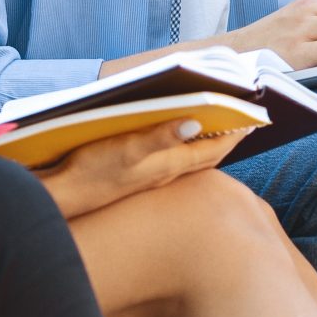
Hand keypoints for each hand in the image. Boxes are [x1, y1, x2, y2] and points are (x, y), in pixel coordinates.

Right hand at [34, 119, 238, 218]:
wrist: (62, 199)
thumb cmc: (91, 172)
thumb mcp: (126, 149)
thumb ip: (160, 136)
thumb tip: (196, 123)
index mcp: (169, 166)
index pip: (214, 150)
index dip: (235, 134)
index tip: (254, 118)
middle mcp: (165, 174)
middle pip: (206, 155)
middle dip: (226, 138)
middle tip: (243, 120)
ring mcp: (150, 177)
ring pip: (190, 160)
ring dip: (205, 143)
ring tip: (218, 127)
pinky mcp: (135, 177)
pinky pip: (171, 161)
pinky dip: (181, 148)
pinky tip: (176, 142)